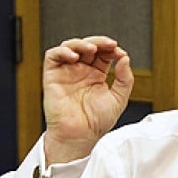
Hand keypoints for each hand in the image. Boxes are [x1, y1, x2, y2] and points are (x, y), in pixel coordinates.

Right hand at [42, 36, 133, 164]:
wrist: (80, 135)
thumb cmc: (96, 122)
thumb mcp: (119, 99)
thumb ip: (125, 79)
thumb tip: (125, 59)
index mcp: (96, 75)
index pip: (103, 54)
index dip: (111, 50)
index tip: (120, 53)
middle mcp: (81, 71)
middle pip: (88, 47)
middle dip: (99, 42)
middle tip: (110, 44)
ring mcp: (66, 72)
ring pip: (70, 47)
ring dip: (81, 43)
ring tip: (93, 49)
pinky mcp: (52, 75)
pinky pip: (53, 56)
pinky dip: (62, 51)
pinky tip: (74, 56)